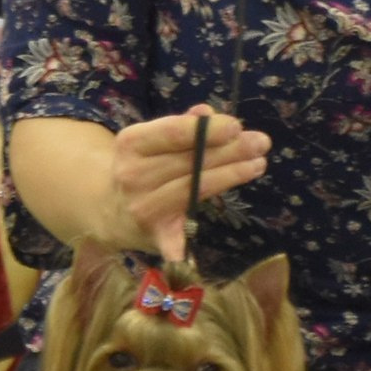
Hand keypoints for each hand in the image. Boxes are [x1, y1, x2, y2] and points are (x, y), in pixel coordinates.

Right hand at [106, 105, 269, 261]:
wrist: (110, 208)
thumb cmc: (146, 165)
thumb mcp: (154, 139)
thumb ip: (183, 125)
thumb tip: (208, 114)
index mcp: (131, 143)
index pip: (173, 132)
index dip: (207, 130)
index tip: (237, 126)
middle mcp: (132, 175)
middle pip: (190, 162)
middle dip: (230, 151)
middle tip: (261, 143)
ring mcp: (143, 207)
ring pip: (194, 189)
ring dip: (230, 176)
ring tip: (258, 164)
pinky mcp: (154, 235)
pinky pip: (171, 243)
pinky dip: (181, 251)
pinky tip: (196, 256)